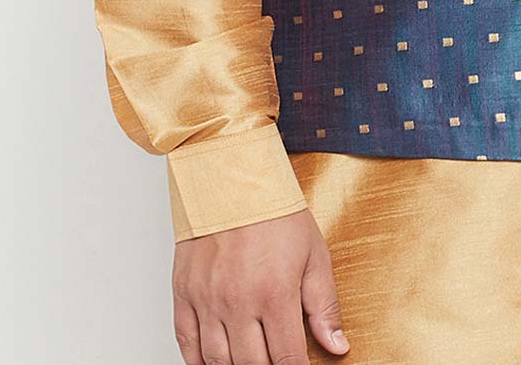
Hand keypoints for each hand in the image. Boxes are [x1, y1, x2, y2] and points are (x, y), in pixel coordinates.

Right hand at [172, 207, 349, 362]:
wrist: (232, 174)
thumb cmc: (275, 211)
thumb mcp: (314, 253)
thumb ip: (324, 305)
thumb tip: (337, 346)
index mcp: (274, 293)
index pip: (287, 359)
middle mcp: (237, 301)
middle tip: (277, 359)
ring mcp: (207, 299)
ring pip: (217, 361)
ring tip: (251, 358)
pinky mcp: (183, 292)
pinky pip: (186, 344)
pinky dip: (198, 361)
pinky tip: (214, 361)